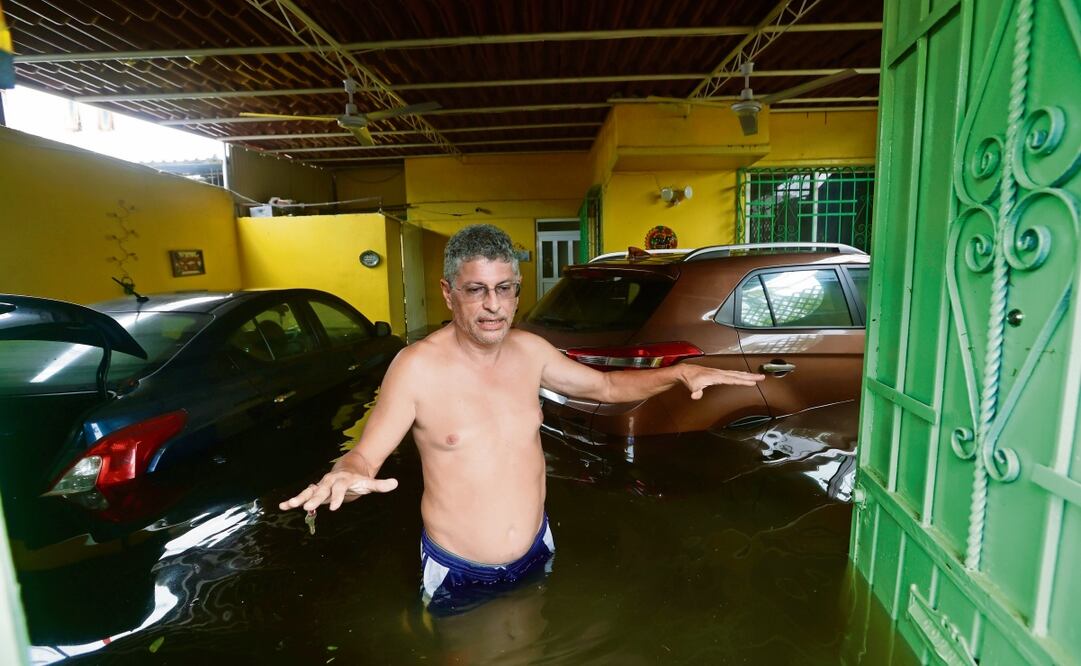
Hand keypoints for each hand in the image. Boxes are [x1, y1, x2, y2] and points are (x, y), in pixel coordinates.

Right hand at [278, 470, 398, 511]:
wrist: (350, 467)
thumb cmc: (360, 478)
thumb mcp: (370, 482)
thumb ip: (380, 485)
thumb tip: (395, 483)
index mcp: (343, 480)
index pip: (340, 489)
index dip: (338, 497)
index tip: (335, 508)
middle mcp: (330, 482)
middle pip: (322, 490)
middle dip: (315, 498)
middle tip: (308, 507)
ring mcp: (321, 486)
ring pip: (309, 492)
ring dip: (299, 498)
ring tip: (288, 505)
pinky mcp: (315, 491)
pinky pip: (303, 495)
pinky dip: (293, 500)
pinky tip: (283, 506)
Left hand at [679, 365, 764, 399]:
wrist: (686, 371)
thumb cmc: (690, 378)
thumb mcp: (692, 387)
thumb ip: (696, 392)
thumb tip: (696, 396)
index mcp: (715, 376)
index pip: (732, 379)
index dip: (742, 381)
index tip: (752, 382)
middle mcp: (719, 373)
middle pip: (737, 375)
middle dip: (750, 376)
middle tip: (761, 377)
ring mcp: (719, 372)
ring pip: (736, 373)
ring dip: (747, 375)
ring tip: (757, 376)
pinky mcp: (719, 373)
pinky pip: (732, 373)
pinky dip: (740, 374)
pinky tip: (744, 374)